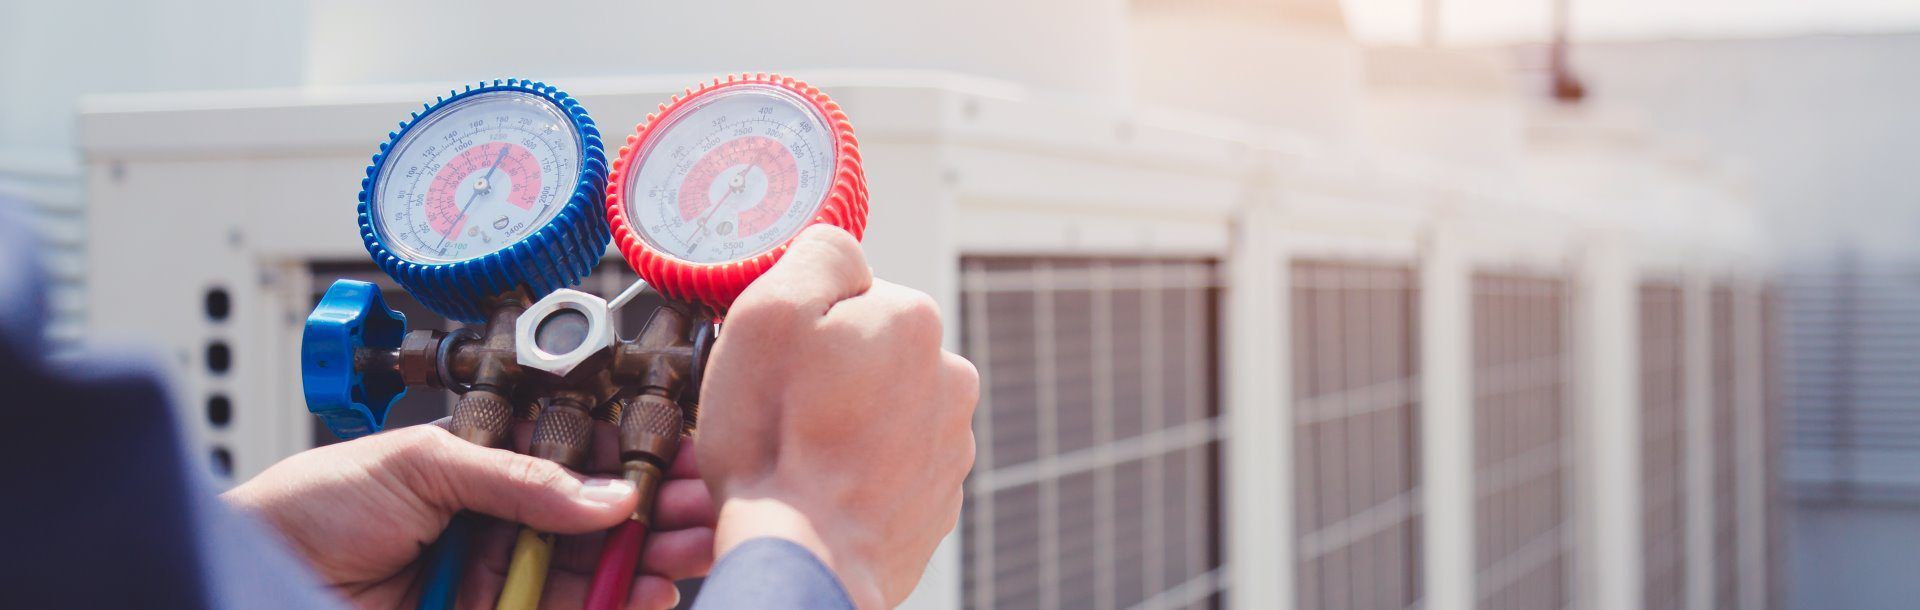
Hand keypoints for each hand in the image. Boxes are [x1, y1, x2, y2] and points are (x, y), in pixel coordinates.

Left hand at [224, 421, 715, 609]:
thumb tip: (602, 493)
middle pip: (599, 523)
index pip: (578, 463)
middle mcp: (496, 528)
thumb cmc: (307, 508)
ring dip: (649, 560)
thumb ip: (516, 476)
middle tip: (703, 508)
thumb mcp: (419, 462)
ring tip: (690, 548)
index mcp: (482, 472)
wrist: (249, 574)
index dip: (635, 461)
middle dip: (658, 512)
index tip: (684, 460)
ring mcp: (495, 583)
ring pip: (594, 574)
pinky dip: (615, 605)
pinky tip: (650, 592)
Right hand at [697, 225, 979, 607]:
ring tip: (801, 458)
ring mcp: (950, 442)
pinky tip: (824, 489)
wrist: (808, 561)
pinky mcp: (939, 498)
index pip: (848, 290)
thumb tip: (841, 250)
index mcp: (912, 319)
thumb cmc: (776, 445)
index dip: (802, 324)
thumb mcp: (767, 315)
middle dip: (829, 373)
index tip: (777, 361)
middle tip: (780, 413)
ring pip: (882, 407)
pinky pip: (891, 464)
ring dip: (846, 422)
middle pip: (870, 350)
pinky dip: (861, 471)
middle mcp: (949, 374)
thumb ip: (816, 256)